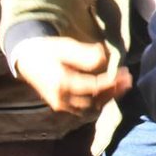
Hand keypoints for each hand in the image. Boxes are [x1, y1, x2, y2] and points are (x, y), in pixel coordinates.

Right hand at [13, 37, 129, 115]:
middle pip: (94, 100)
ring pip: (91, 107)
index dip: (112, 82)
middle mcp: (61, 99)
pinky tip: (110, 92)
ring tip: (123, 85)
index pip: (93, 87)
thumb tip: (104, 58)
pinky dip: (99, 101)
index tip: (125, 73)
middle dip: (114, 91)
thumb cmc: (48, 50)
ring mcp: (61, 105)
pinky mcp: (62, 106)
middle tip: (128, 80)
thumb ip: (85, 54)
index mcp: (61, 83)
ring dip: (109, 97)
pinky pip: (85, 108)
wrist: (27, 59)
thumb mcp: (66, 47)